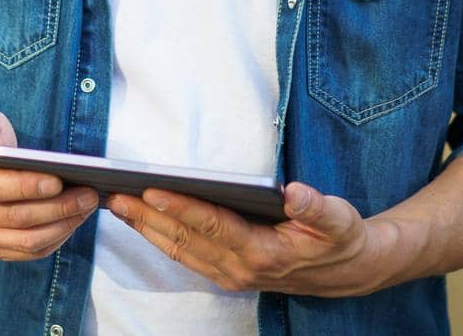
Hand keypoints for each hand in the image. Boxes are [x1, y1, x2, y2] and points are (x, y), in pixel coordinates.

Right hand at [0, 104, 99, 261]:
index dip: (24, 187)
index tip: (57, 180)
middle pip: (15, 218)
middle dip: (56, 207)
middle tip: (88, 194)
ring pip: (26, 240)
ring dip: (62, 226)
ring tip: (87, 206)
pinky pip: (29, 252)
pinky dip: (56, 238)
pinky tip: (74, 220)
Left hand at [108, 182, 390, 296]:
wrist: (348, 272)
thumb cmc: (340, 239)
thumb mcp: (339, 220)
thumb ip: (316, 207)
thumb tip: (294, 192)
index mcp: (264, 253)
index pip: (213, 226)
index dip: (181, 207)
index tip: (152, 189)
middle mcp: (241, 268)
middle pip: (185, 240)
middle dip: (148, 216)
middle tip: (115, 194)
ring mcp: (230, 274)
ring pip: (178, 250)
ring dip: (146, 228)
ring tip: (117, 203)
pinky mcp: (225, 273)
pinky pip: (184, 255)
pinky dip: (158, 237)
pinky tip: (140, 218)